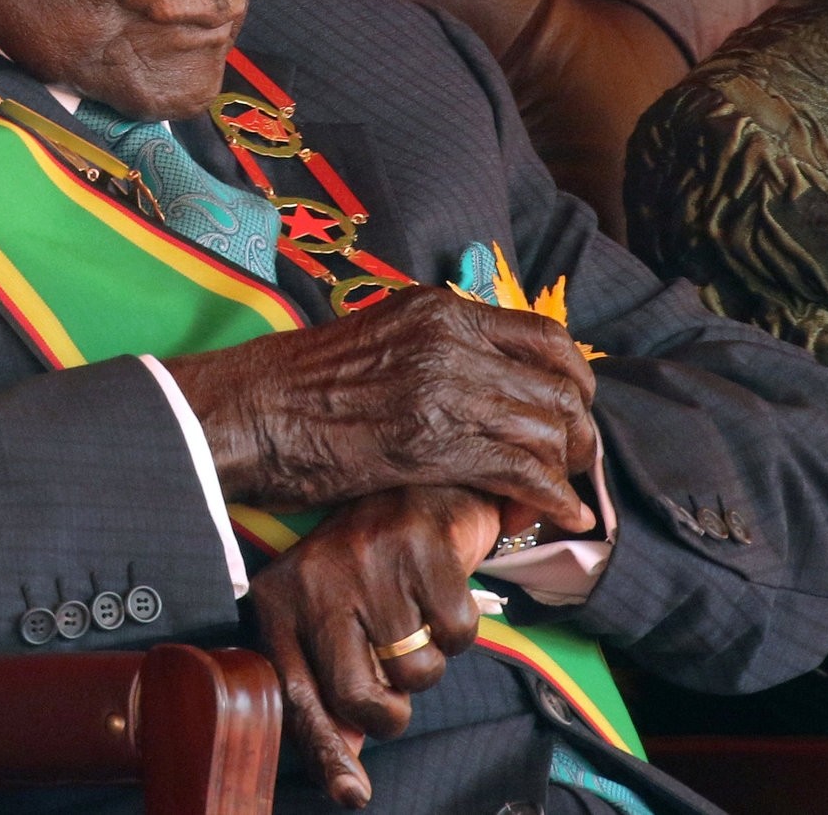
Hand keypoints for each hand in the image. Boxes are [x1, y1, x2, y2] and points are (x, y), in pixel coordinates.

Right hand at [166, 286, 598, 529]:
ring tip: (563, 497)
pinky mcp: (434, 445)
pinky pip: (521, 471)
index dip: (575, 377)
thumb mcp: (380, 337)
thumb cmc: (300, 383)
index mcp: (440, 309)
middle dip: (578, 431)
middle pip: (557, 385)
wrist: (249, 410)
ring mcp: (445, 390)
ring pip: (546, 430)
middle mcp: (452, 341)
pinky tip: (565, 518)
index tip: (575, 407)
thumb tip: (486, 381)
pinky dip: (552, 499)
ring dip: (566, 470)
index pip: (545, 336)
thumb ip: (437, 348)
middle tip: (575, 463)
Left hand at [249, 486, 498, 807]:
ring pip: (415, 674)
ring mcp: (369, 562)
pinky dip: (459, 629)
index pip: (298, 696)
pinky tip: (440, 593)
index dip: (327, 751)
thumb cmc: (371, 565)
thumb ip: (334, 685)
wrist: (419, 481)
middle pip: (358, 697)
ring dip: (428, 661)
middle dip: (391, 710)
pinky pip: (457, 636)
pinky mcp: (422, 548)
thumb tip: (347, 769)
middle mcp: (317, 580)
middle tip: (397, 683)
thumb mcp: (334, 616)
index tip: (353, 794)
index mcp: (280, 600)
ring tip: (415, 616)